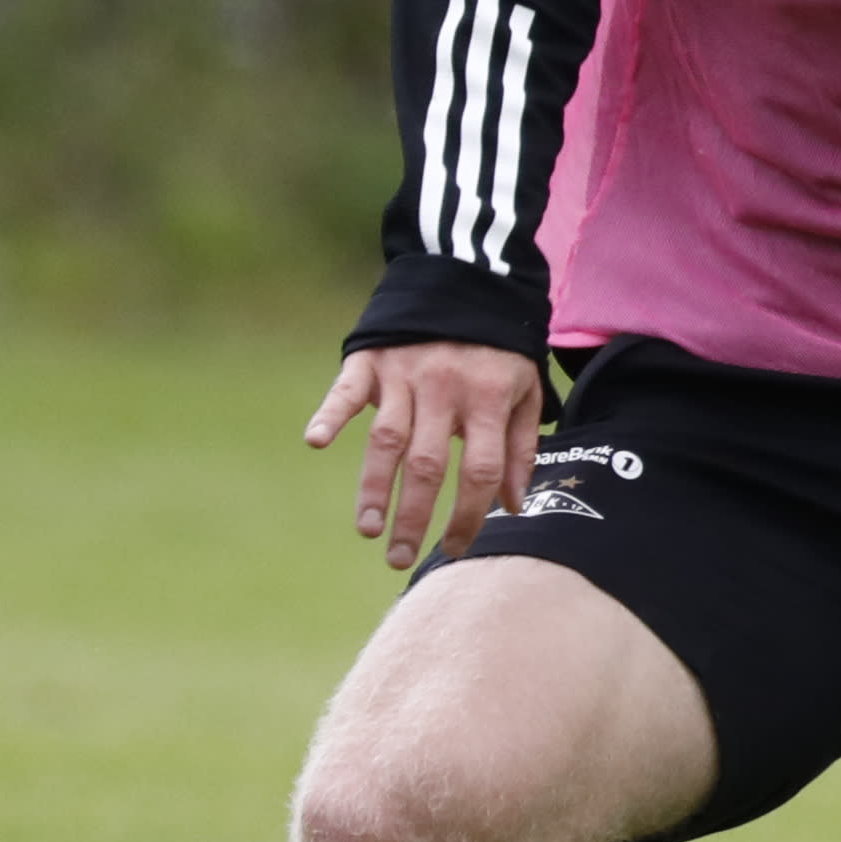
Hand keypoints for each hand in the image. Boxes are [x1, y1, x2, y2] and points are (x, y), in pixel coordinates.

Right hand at [307, 339, 547, 575]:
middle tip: (398, 559)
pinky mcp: (370, 359)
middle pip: (427, 463)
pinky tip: (316, 441)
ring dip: (374, 487)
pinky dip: (331, 414)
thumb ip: (519, 448)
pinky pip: (347, 390)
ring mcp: (404, 373)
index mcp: (487, 399)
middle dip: (413, 515)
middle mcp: (444, 388)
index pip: (478, 470)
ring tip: (367, 529)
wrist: (465, 282)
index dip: (468, 514)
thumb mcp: (524, 392)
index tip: (454, 548)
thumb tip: (512, 506)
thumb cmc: (498, 350)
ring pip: (387, 439)